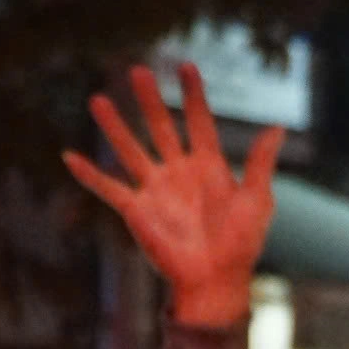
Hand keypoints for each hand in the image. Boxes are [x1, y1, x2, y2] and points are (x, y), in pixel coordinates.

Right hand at [63, 63, 284, 328]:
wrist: (216, 281)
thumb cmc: (241, 245)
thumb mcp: (256, 200)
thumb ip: (260, 163)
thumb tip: (278, 127)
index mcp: (209, 167)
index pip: (199, 121)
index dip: (194, 95)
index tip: (186, 66)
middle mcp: (179, 173)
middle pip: (162, 127)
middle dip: (150, 99)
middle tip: (138, 69)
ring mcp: (155, 190)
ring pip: (131, 149)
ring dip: (114, 126)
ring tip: (98, 98)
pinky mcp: (137, 210)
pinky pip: (108, 188)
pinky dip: (89, 174)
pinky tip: (69, 156)